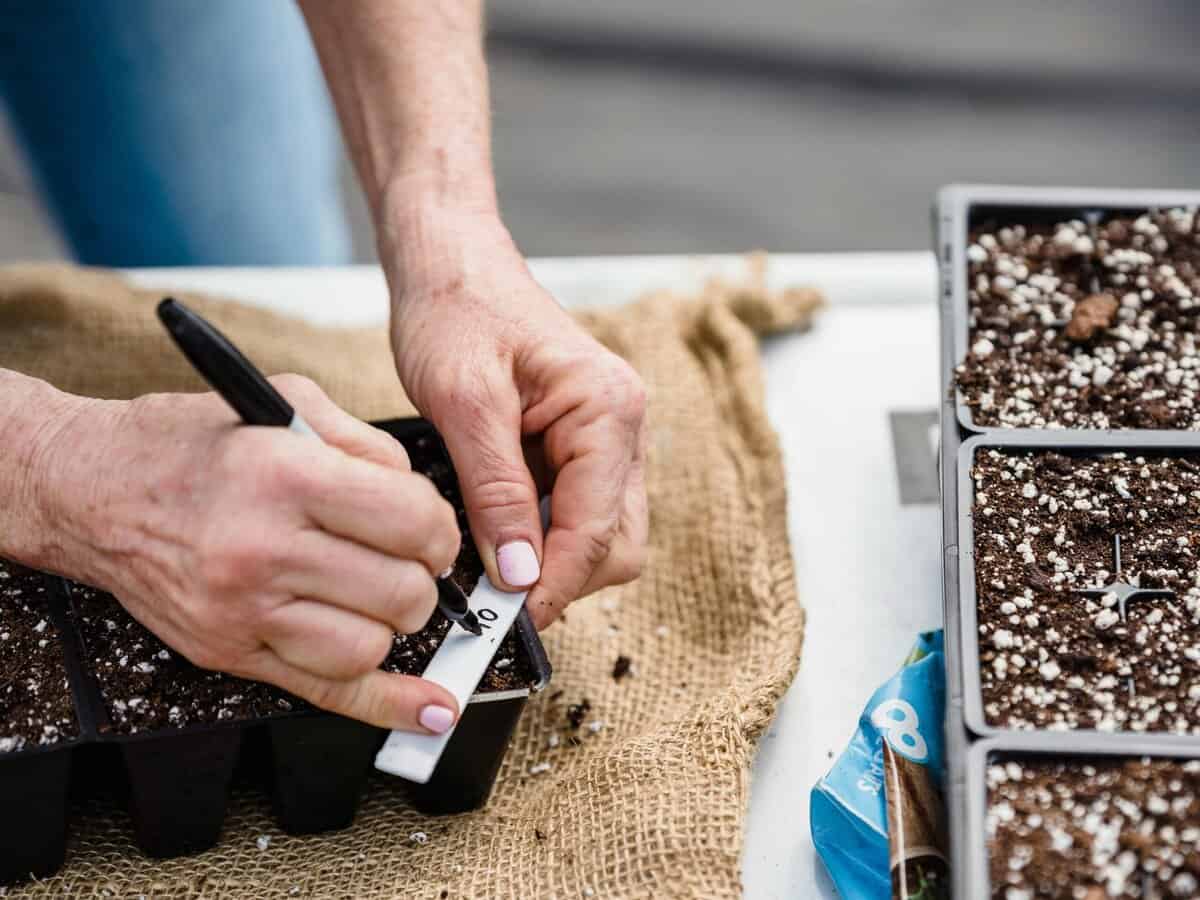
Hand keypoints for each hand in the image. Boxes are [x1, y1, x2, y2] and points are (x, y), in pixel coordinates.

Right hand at [36, 375, 462, 732]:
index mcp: (285, 478)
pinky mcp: (228, 652)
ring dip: (393, 624)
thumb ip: (368, 445)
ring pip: (370, 647)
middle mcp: (262, 550)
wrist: (89, 490)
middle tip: (407, 559)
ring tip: (376, 594)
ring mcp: (241, 611)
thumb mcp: (286, 404)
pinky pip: (325, 692)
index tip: (429, 526)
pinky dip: (387, 705)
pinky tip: (428, 708)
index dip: (440, 527)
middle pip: (400, 591)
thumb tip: (424, 499)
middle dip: (423, 576)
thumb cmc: (187, 444)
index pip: (411, 522)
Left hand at [386, 210, 648, 627]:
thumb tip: (518, 575)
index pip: (596, 530)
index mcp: (608, 408)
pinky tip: (494, 529)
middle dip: (560, 578)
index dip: (552, 585)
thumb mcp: (463, 401)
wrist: (451, 261)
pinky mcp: (581, 447)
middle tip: (492, 596)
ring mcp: (607, 439)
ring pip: (601, 536)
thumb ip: (495, 491)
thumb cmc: (456, 309)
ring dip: (549, 560)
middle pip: (617, 545)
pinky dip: (538, 535)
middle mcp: (623, 426)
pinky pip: (575, 512)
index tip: (504, 619)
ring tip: (485, 559)